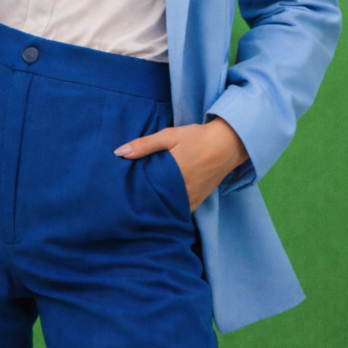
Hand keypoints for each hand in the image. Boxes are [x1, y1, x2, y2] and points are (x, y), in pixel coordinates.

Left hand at [113, 117, 248, 210]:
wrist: (228, 143)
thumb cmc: (197, 138)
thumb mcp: (169, 136)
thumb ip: (144, 145)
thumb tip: (118, 153)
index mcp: (172, 176)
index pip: (146, 192)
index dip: (133, 194)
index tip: (121, 193)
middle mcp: (182, 192)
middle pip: (157, 202)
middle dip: (143, 202)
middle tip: (128, 200)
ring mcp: (192, 198)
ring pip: (169, 208)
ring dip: (157, 206)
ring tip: (142, 203)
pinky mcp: (199, 200)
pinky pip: (182, 210)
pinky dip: (172, 209)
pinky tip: (162, 206)